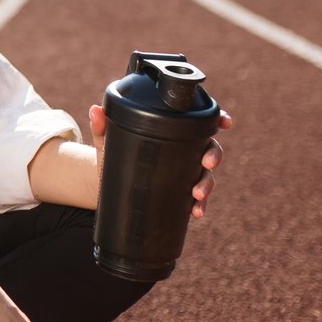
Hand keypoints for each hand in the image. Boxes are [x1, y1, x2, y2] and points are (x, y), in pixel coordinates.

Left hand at [88, 104, 234, 217]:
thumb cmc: (111, 154)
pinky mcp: (179, 193)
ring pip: (206, 176)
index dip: (218, 119)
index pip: (200, 122)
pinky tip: (196, 212)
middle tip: (207, 163)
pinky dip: (199, 206)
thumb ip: (102, 126)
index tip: (226, 122)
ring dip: (207, 185)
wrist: (105, 184)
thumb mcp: (107, 141)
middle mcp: (183, 151)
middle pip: (210, 148)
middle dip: (214, 155)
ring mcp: (184, 173)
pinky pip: (196, 200)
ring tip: (197, 195)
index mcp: (172, 131)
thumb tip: (95, 110)